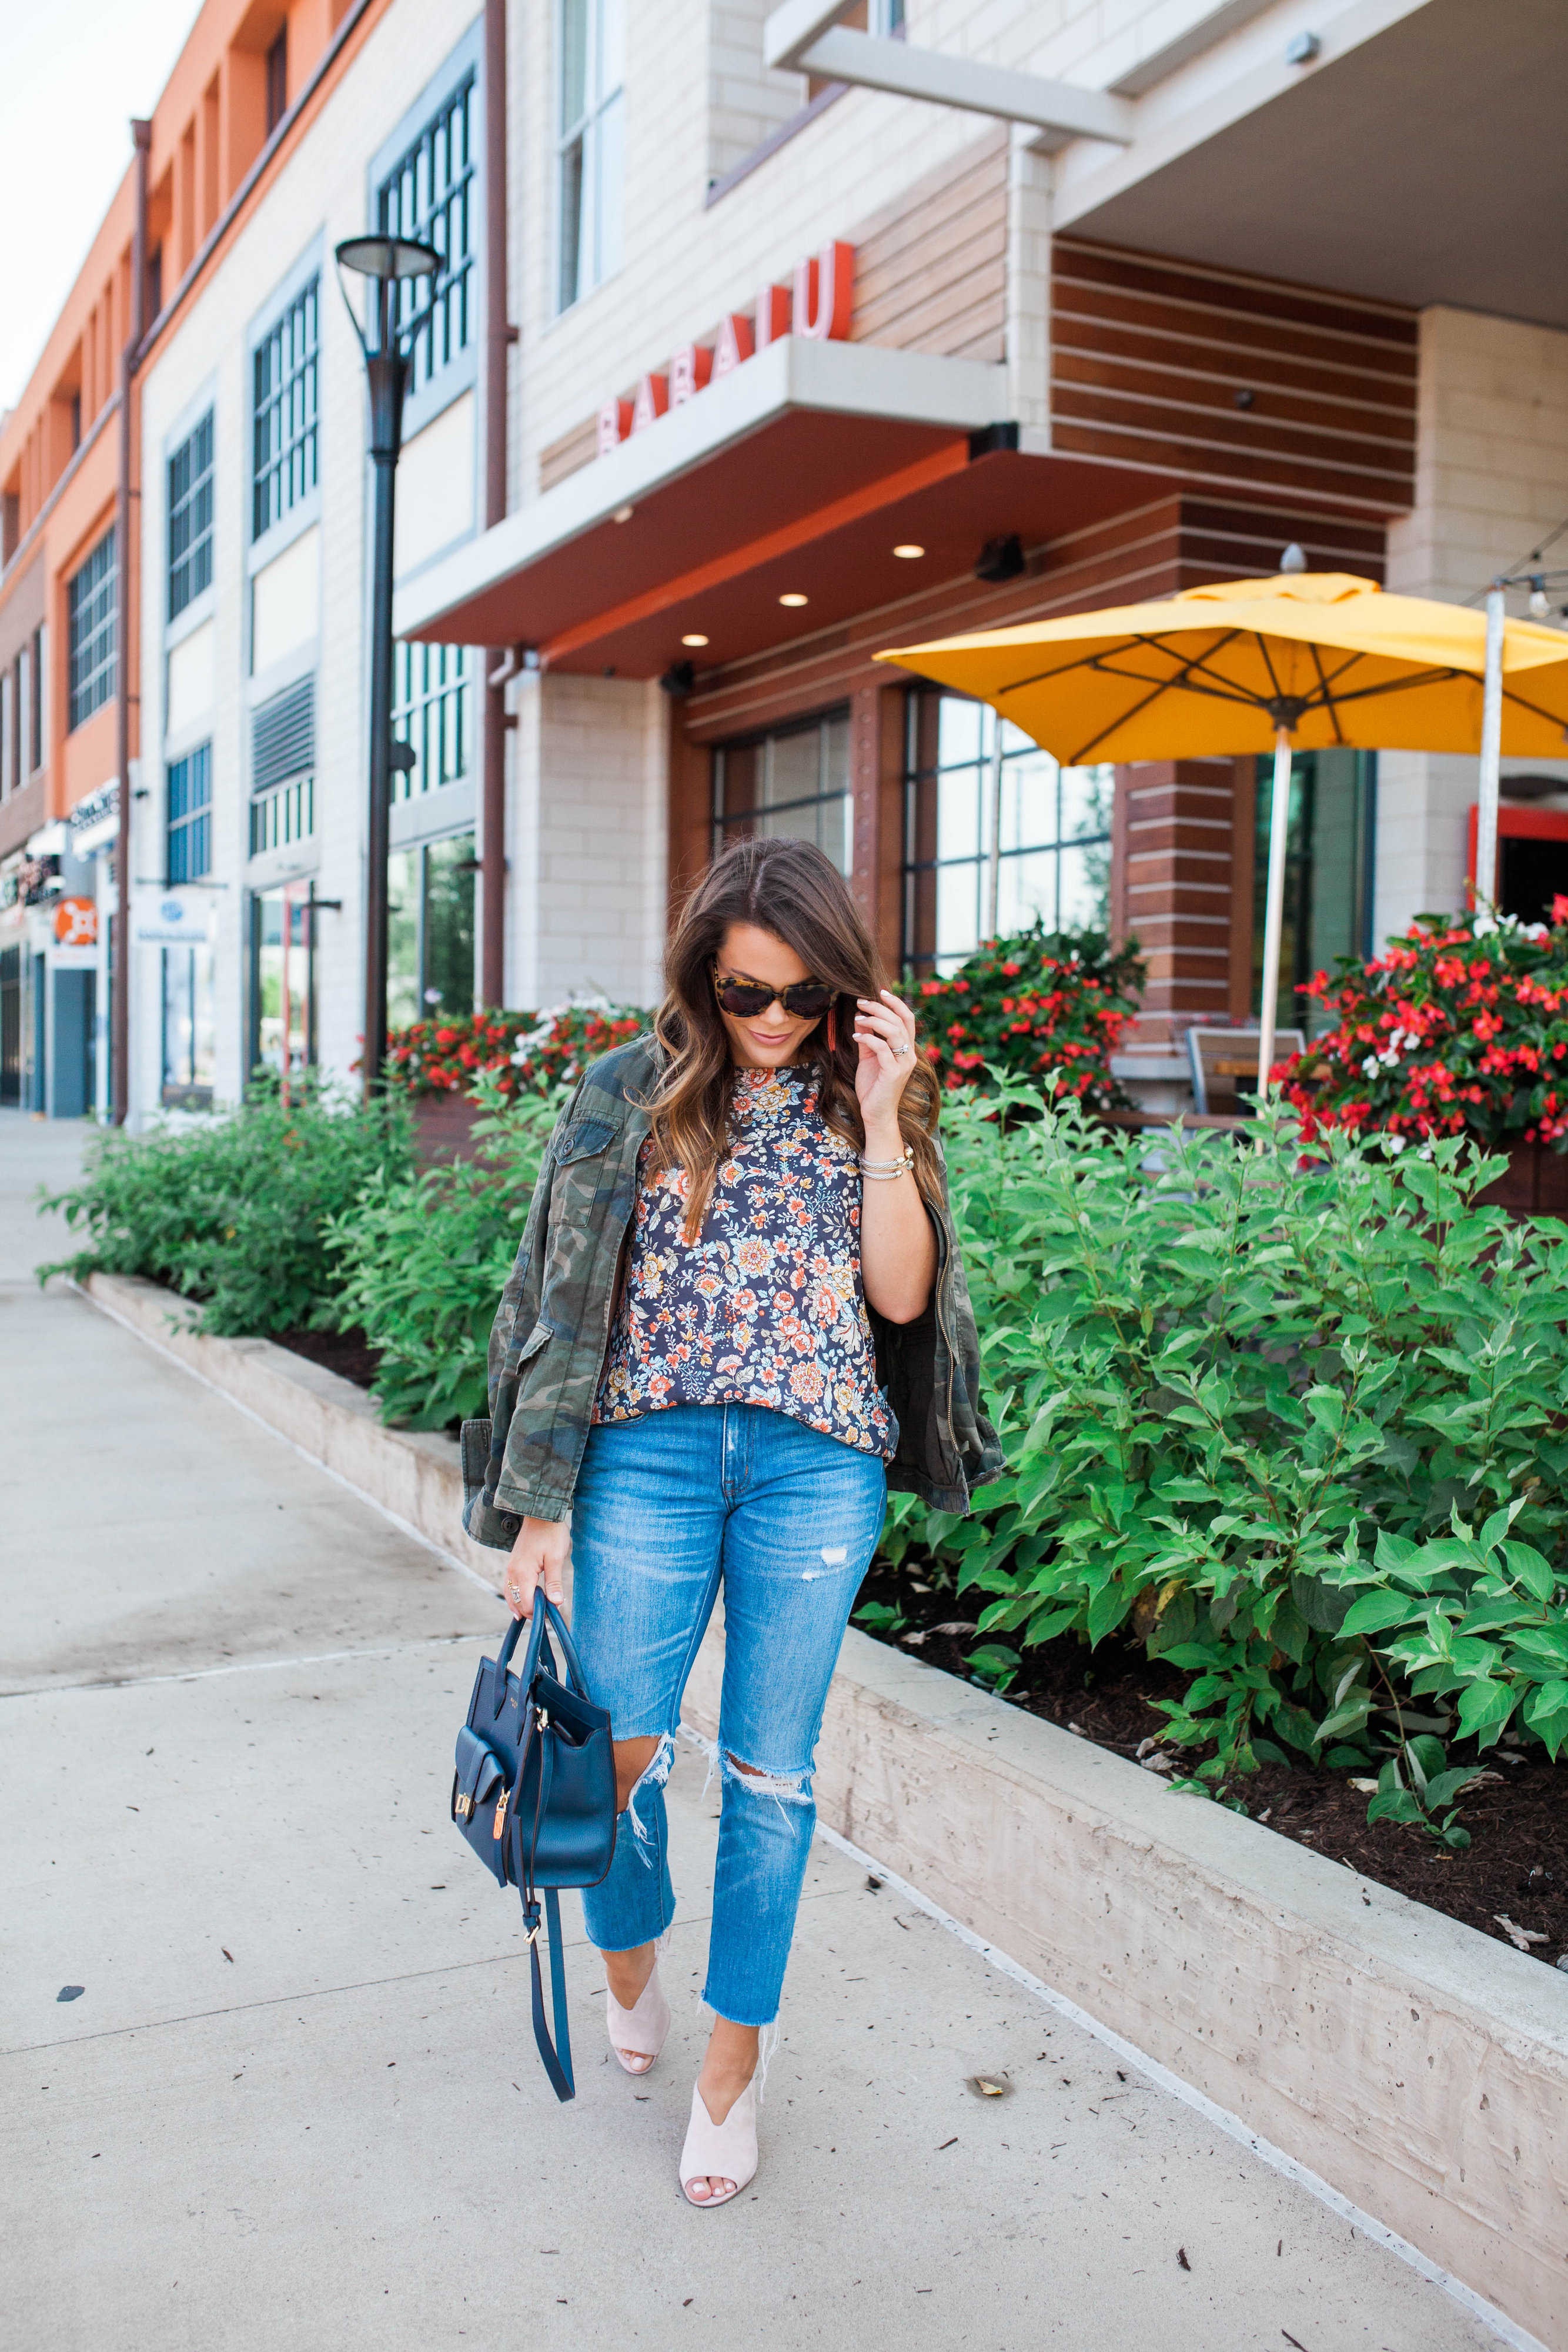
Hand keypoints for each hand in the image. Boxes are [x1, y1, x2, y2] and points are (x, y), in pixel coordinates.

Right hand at [504, 1515, 569, 1618]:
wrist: (541, 1513)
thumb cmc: (551, 1533)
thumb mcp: (556, 1558)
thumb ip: (554, 1582)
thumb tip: (556, 1603)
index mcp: (523, 1572)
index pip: (526, 1603)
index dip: (538, 1612)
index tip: (552, 1614)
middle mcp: (513, 1572)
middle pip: (516, 1601)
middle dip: (529, 1611)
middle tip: (546, 1616)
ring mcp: (511, 1567)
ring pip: (510, 1594)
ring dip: (520, 1605)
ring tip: (532, 1614)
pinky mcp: (513, 1563)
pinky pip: (510, 1585)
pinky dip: (515, 1596)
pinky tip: (523, 1600)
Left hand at [852, 988, 918, 1136]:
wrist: (875, 1114)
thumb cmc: (873, 1086)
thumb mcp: (869, 1058)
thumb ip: (868, 1039)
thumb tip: (860, 1017)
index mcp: (906, 1049)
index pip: (907, 1019)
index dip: (896, 1003)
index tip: (880, 992)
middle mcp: (909, 1054)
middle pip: (901, 1021)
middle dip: (880, 1007)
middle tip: (861, 1002)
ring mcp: (903, 1064)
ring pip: (894, 1031)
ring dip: (875, 1020)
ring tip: (858, 1016)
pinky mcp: (893, 1073)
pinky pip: (882, 1048)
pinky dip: (868, 1038)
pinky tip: (856, 1035)